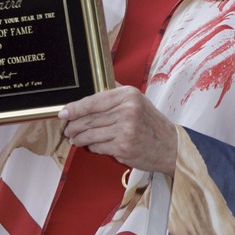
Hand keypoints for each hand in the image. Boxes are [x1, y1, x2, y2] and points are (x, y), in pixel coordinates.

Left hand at [58, 85, 177, 176]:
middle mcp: (127, 111)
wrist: (171, 146)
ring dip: (79, 138)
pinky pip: (98, 147)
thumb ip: (116, 92)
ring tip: (74, 139)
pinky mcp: (123, 147)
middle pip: (89, 119)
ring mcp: (125, 130)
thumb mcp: (138, 100)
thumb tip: (93, 86)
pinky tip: (91, 145)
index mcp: (128, 95)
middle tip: (67, 129)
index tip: (63, 112)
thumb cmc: (152, 124)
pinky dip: (92, 147)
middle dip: (74, 125)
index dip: (75, 108)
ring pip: (91, 134)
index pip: (93, 101)